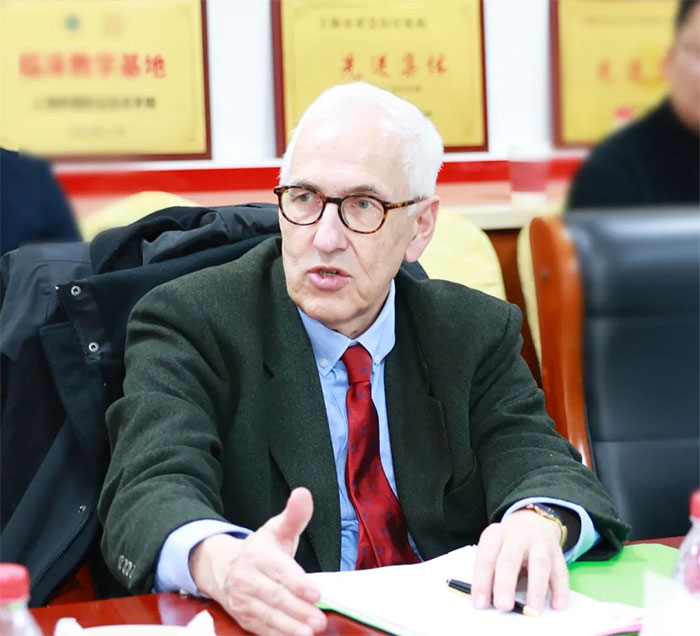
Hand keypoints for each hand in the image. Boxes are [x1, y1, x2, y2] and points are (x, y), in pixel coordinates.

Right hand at [189, 487, 326, 634]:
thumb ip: (294, 515)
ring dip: (288, 626)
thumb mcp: (276, 529)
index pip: (279, 570)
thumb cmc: (260, 549)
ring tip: (309, 633)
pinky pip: (260, 629)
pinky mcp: (243, 618)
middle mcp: (247, 578)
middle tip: (318, 619)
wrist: (223, 567)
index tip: (315, 592)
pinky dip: (276, 635)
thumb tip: (303, 494)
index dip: (297, 582)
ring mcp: (243, 600)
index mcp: (258, 554)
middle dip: (297, 609)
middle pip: (274, 596)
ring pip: (266, 615)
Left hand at [471, 509, 568, 612]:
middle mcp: (517, 536)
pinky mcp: (557, 553)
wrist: (532, 521)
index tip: (480, 604)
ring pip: (539, 564)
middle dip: (505, 584)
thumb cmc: (507, 544)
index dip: (482, 582)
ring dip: (536, 588)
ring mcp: (539, 543)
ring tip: (533, 609)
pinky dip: (560, 589)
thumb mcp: (494, 549)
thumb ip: (490, 571)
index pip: (486, 558)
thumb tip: (488, 599)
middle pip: (510, 559)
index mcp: (495, 535)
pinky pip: (561, 571)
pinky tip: (558, 605)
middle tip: (503, 606)